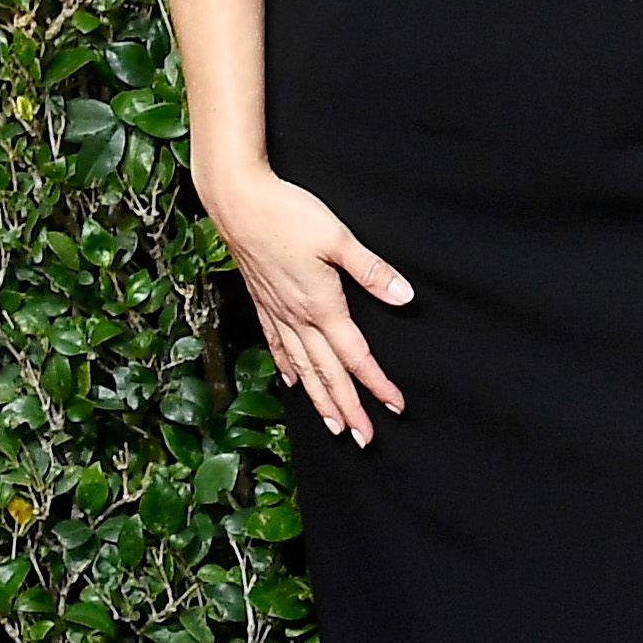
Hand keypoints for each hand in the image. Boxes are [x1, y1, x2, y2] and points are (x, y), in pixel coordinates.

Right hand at [203, 164, 409, 443]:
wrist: (238, 202)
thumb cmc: (288, 214)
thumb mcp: (338, 238)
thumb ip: (372, 271)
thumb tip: (405, 298)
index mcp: (321, 305)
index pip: (355, 356)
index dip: (376, 384)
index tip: (394, 407)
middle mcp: (297, 317)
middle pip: (327, 373)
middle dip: (347, 408)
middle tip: (363, 439)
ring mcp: (276, 312)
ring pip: (302, 367)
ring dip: (319, 399)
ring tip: (332, 426)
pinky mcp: (262, 302)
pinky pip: (277, 346)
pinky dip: (287, 368)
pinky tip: (291, 382)